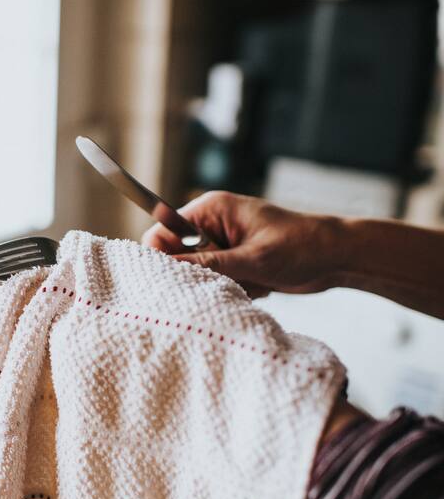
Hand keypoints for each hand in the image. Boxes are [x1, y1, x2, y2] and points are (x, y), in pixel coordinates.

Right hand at [142, 191, 344, 298]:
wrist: (337, 257)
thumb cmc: (300, 246)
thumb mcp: (252, 258)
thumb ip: (208, 264)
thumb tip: (169, 270)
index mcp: (210, 210)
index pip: (162, 231)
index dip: (161, 257)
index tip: (174, 279)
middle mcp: (211, 225)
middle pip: (177, 255)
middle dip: (197, 274)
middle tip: (225, 280)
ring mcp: (222, 243)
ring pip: (197, 272)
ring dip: (220, 283)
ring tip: (251, 281)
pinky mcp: (233, 260)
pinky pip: (216, 280)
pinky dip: (234, 288)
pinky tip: (259, 284)